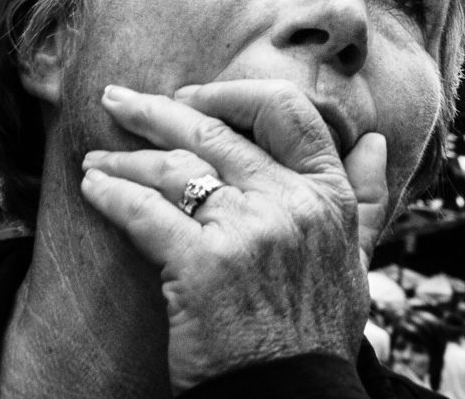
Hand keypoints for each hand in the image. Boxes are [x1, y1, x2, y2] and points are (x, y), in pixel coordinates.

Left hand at [80, 81, 389, 391]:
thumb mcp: (356, 254)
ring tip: (98, 159)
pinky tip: (93, 188)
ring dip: (126, 158)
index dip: (236, 94)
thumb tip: (372, 140)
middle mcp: (290, 201)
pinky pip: (146, 213)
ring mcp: (245, 230)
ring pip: (176, 168)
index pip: (287, 113)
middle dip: (160, 112)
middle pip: (217, 133)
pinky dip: (112, 196)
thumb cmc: (317, 330)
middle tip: (122, 101)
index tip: (199, 96)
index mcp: (327, 194)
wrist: (289, 392)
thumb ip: (364, 194)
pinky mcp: (199, 265)